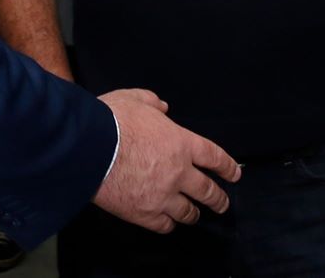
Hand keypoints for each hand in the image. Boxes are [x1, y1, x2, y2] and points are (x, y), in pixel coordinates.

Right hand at [93, 88, 239, 233]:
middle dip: (218, 198)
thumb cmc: (112, 120)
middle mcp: (178, 172)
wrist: (90, 148)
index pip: (214, 157)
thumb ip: (152, 102)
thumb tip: (162, 106)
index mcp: (181, 143)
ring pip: (188, 212)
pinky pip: (164, 225)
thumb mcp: (136, 99)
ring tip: (195, 215)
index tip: (234, 174)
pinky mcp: (143, 213)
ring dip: (194, 214)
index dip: (227, 167)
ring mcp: (162, 196)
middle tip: (222, 204)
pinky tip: (169, 223)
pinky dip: (169, 224)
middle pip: (207, 190)